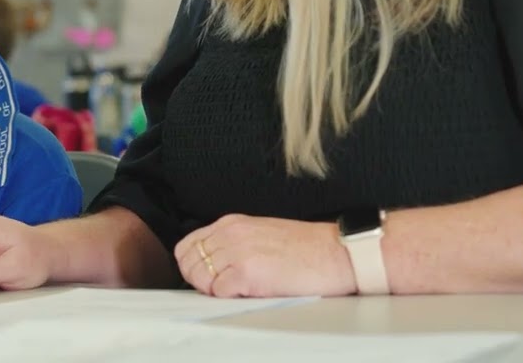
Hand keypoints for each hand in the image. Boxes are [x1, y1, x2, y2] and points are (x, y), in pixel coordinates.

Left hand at [176, 214, 355, 297]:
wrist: (336, 253)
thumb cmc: (306, 248)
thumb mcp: (260, 233)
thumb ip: (233, 243)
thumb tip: (211, 264)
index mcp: (231, 223)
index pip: (187, 245)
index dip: (191, 265)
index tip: (204, 276)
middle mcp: (230, 234)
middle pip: (189, 263)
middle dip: (200, 280)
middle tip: (220, 288)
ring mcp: (237, 252)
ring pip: (200, 277)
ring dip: (213, 290)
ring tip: (237, 290)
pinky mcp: (247, 272)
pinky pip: (219, 292)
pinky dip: (229, 298)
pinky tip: (249, 293)